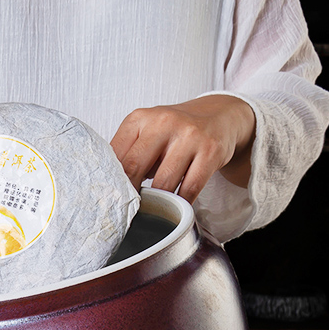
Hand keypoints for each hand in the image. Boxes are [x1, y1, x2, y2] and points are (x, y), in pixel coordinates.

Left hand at [110, 95, 255, 202]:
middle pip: (135, 167)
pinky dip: (180, 203)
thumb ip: (128, 154)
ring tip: (153, 208)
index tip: (111, 200)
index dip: (111, 182)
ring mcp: (189, 135)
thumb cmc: (174, 132)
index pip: (116, 156)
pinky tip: (176, 206)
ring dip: (157, 201)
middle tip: (127, 212)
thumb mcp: (146, 132)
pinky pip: (190, 188)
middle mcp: (163, 122)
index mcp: (140, 118)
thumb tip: (109, 188)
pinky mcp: (210, 151)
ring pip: (163, 183)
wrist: (219, 117)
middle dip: (129, 195)